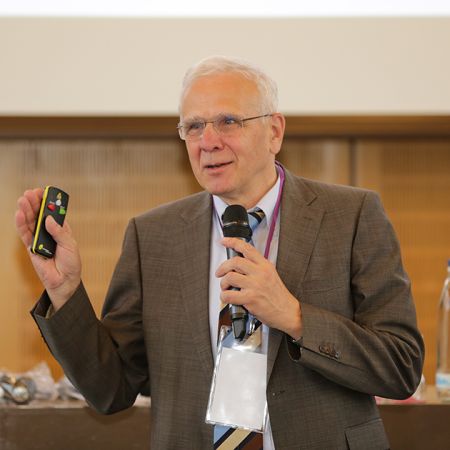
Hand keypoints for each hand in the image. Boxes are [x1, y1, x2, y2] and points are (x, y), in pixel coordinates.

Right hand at [15, 188, 80, 309]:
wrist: (65, 281)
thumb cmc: (71, 263)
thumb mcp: (70, 245)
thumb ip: (59, 232)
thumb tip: (48, 219)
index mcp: (61, 229)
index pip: (53, 213)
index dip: (48, 202)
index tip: (44, 191)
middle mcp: (49, 232)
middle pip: (39, 215)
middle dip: (34, 203)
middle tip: (30, 192)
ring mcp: (39, 239)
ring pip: (30, 222)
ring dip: (26, 210)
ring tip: (23, 199)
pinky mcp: (31, 248)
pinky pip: (25, 234)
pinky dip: (21, 224)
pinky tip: (19, 214)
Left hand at [216, 237, 301, 338]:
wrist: (287, 312)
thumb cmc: (278, 296)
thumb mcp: (271, 274)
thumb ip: (257, 267)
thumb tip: (239, 265)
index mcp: (265, 265)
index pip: (247, 248)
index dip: (232, 242)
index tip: (224, 242)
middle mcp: (260, 273)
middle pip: (235, 261)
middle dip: (222, 267)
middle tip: (220, 273)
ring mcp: (255, 285)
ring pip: (230, 277)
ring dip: (223, 283)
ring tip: (226, 287)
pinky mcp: (250, 298)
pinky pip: (229, 295)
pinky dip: (224, 297)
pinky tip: (227, 298)